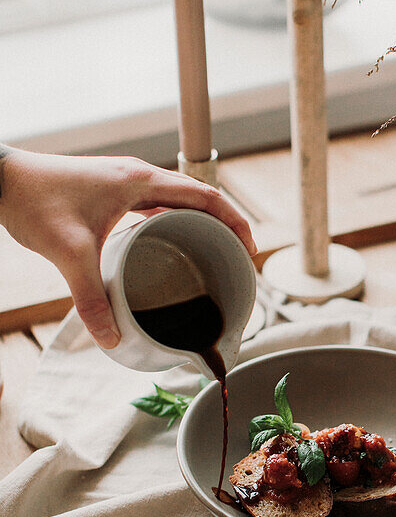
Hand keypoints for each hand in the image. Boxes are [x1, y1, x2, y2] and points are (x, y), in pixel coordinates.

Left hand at [0, 146, 256, 348]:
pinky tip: (170, 250)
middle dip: (224, 227)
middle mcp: (139, 178)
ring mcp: (126, 184)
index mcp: (141, 181)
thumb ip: (91, 297)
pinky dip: (174, 225)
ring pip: (179, 202)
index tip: (249, 250)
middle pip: (200, 199)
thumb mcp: (69, 253)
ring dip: (200, 225)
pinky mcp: (113, 193)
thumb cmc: (34, 199)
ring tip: (211, 258)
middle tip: (235, 261)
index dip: (236, 221)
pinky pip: (157, 207)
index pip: (207, 196)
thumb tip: (112, 338)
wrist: (1, 178)